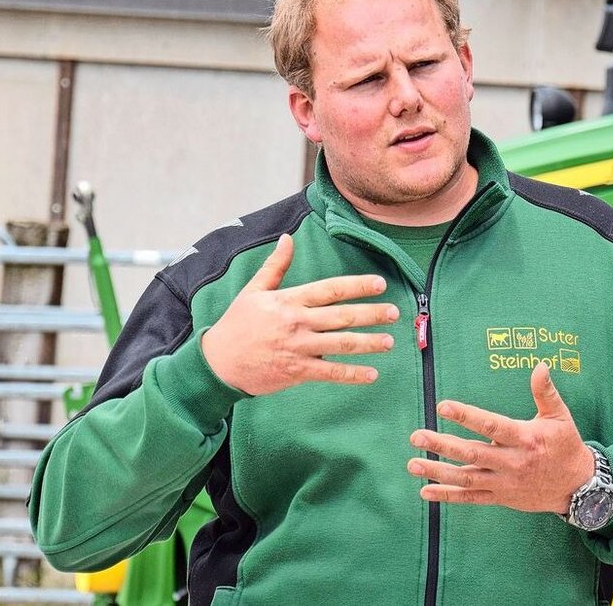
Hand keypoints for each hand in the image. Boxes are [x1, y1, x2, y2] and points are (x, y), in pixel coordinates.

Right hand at [201, 233, 397, 395]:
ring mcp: (298, 347)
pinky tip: (371, 374)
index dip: (357, 286)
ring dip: (368, 343)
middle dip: (371, 314)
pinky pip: (330, 372)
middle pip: (342, 316)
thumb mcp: (254, 291)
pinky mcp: (296, 371)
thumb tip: (287, 238)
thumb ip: (275, 266)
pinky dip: (352, 374)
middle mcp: (297, 322)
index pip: (330, 289)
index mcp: (289, 300)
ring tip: (389, 341)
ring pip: (341, 344)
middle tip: (394, 313)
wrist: (218, 362)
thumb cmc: (237, 324)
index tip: (380, 283)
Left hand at [407, 363, 595, 513]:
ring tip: (413, 463)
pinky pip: (471, 498)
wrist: (578, 487)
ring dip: (438, 472)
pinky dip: (448, 496)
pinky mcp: (501, 497)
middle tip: (416, 436)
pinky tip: (425, 491)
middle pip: (472, 453)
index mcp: (525, 438)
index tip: (443, 406)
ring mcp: (504, 482)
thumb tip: (540, 365)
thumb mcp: (560, 417)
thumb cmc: (566, 446)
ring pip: (467, 478)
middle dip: (442, 445)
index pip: (492, 426)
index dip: (467, 416)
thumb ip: (545, 392)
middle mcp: (512, 462)